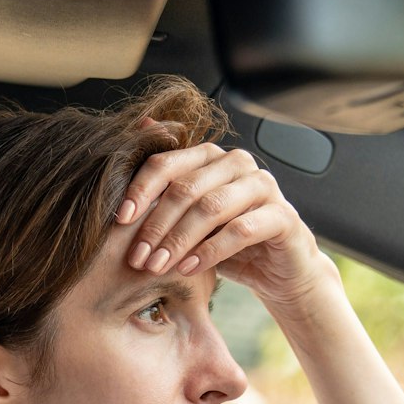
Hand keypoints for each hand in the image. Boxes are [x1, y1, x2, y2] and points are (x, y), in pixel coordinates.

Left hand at [114, 135, 331, 311]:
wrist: (278, 273)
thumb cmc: (227, 243)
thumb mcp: (188, 219)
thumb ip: (164, 186)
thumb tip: (140, 130)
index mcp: (210, 157)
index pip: (168, 163)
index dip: (141, 190)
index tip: (120, 221)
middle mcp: (238, 163)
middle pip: (186, 187)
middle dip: (156, 225)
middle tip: (137, 258)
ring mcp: (263, 186)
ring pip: (211, 207)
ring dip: (179, 240)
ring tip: (158, 266)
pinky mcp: (283, 216)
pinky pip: (240, 230)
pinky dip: (210, 251)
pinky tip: (189, 269)